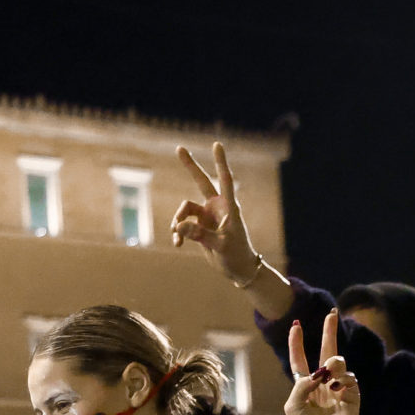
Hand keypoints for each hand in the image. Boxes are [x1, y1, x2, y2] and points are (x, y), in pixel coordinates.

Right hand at [169, 141, 262, 282]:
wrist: (237, 269)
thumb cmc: (236, 255)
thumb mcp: (220, 245)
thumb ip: (200, 235)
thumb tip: (179, 226)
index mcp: (229, 207)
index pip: (225, 180)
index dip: (220, 162)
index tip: (217, 144)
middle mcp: (216, 207)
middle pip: (201, 181)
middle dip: (190, 166)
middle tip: (179, 148)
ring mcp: (206, 216)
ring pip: (185, 210)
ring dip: (178, 221)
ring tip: (178, 239)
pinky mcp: (198, 227)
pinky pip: (182, 225)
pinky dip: (178, 233)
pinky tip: (178, 244)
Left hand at [283, 311, 360, 414]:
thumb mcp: (293, 406)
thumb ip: (302, 384)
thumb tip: (320, 370)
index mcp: (305, 385)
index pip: (301, 360)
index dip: (297, 344)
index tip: (295, 326)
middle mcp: (323, 383)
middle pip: (326, 352)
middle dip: (329, 333)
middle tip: (331, 315)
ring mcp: (339, 388)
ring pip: (340, 363)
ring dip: (334, 364)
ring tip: (331, 373)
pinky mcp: (352, 396)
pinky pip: (351, 379)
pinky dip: (344, 380)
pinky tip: (338, 388)